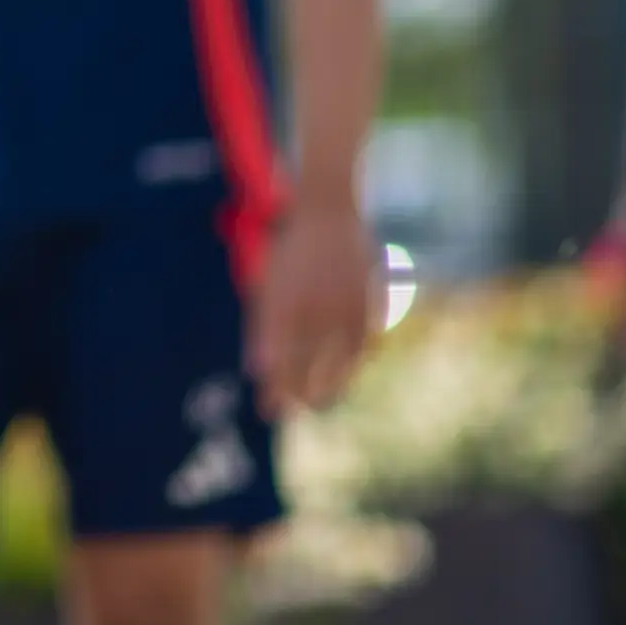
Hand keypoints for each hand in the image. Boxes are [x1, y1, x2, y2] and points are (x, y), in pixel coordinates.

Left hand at [251, 194, 378, 417]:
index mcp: (282, 307)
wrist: (327, 214)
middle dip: (300, 394)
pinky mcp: (369, 305)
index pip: (278, 363)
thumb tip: (257, 371)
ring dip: (331, 386)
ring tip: (323, 399)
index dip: (275, 391)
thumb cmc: (291, 253)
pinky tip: (348, 372)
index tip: (270, 410)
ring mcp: (343, 309)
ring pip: (340, 365)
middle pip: (307, 369)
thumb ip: (261, 329)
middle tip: (297, 408)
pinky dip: (356, 362)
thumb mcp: (267, 288)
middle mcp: (313, 312)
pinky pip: (364, 346)